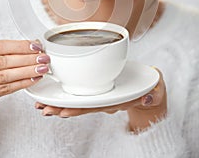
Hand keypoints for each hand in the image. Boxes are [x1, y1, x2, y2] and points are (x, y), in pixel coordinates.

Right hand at [0, 39, 49, 119]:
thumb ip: (6, 51)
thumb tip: (32, 44)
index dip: (19, 46)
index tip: (35, 46)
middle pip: (3, 60)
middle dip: (27, 58)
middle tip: (43, 58)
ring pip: (5, 75)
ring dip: (27, 71)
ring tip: (41, 69)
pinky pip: (4, 89)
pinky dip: (21, 84)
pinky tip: (32, 79)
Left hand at [35, 68, 166, 131]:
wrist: (149, 90)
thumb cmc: (151, 87)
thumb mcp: (157, 89)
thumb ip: (154, 93)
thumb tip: (148, 97)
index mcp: (118, 100)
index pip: (96, 106)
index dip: (78, 109)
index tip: (63, 111)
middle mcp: (106, 100)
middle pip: (81, 106)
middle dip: (62, 108)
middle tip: (44, 108)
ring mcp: (102, 96)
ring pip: (78, 101)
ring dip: (60, 103)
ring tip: (42, 104)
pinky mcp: (99, 89)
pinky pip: (82, 93)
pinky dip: (67, 94)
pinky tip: (54, 94)